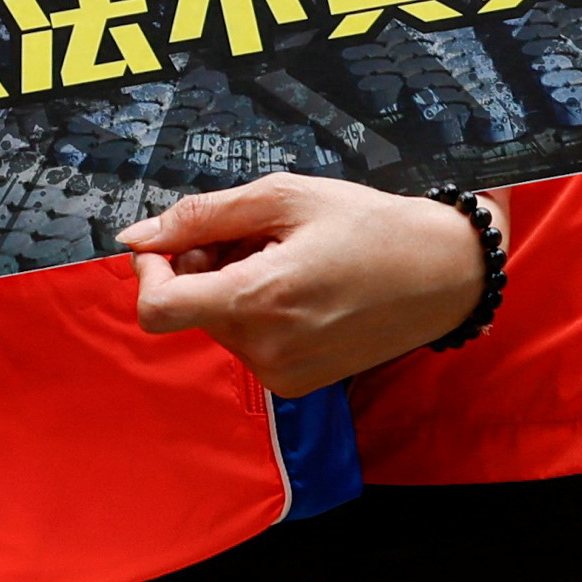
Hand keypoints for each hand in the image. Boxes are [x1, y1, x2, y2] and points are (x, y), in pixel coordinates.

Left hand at [118, 174, 489, 392]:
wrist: (444, 273)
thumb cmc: (370, 226)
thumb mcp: (285, 197)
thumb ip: (203, 216)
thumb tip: (137, 235)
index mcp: (258, 301)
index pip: (156, 308)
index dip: (150, 270)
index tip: (176, 242)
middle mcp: (265, 349)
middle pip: (190, 309)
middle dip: (204, 266)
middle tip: (256, 234)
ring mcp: (282, 374)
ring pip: (219, 324)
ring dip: (233, 286)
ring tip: (288, 257)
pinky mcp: (297, 384)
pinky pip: (250, 343)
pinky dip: (258, 312)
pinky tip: (301, 286)